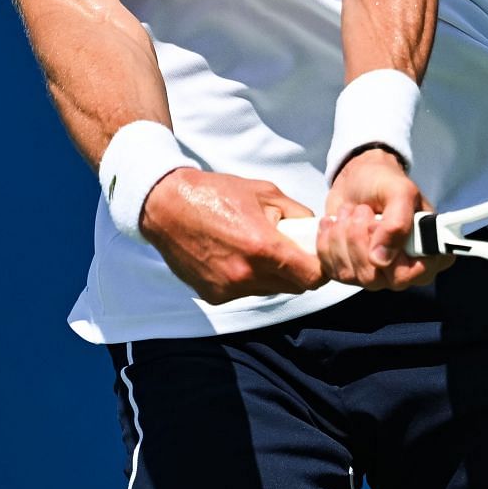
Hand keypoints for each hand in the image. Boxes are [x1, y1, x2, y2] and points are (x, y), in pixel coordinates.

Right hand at [141, 169, 326, 304]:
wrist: (167, 207)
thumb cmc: (217, 194)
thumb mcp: (265, 192)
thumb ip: (296, 212)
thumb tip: (314, 228)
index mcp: (263, 248)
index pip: (311, 278)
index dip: (320, 268)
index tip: (317, 258)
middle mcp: (247, 275)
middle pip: (294, 287)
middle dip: (298, 271)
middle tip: (288, 249)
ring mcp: (229, 289)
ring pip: (270, 291)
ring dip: (271, 275)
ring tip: (255, 248)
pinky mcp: (214, 297)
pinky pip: (244, 292)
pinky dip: (247, 279)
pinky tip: (233, 256)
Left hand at [319, 148, 452, 290]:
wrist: (357, 179)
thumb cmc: (385, 182)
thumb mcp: (400, 191)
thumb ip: (398, 223)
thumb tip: (380, 260)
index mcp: (428, 254)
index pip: (410, 275)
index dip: (389, 255)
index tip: (377, 224)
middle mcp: (404, 271)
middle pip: (374, 278)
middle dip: (359, 238)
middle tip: (361, 211)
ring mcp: (376, 275)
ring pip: (351, 275)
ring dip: (342, 237)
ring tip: (349, 213)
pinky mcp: (351, 272)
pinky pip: (333, 271)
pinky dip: (327, 242)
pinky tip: (333, 223)